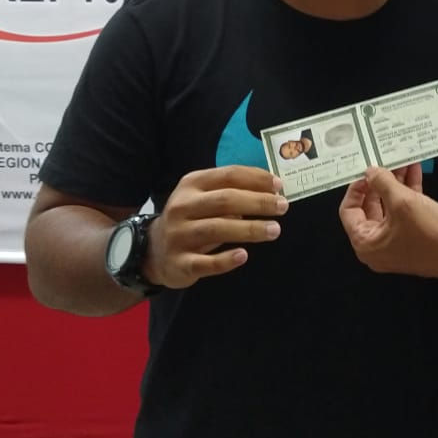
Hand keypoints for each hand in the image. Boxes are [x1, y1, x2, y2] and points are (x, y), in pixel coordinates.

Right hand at [145, 164, 287, 288]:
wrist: (154, 251)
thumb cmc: (191, 219)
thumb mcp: (203, 197)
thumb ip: (231, 191)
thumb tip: (272, 189)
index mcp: (191, 184)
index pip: (227, 175)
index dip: (255, 179)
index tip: (279, 186)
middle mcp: (182, 206)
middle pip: (225, 200)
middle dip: (257, 202)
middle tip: (283, 207)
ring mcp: (178, 235)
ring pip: (217, 228)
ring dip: (249, 229)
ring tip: (274, 230)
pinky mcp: (179, 262)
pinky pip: (204, 262)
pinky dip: (225, 260)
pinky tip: (243, 256)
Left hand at [339, 165, 437, 280]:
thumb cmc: (428, 231)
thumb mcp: (402, 201)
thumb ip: (381, 182)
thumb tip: (370, 171)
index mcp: (366, 243)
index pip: (348, 211)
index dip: (356, 188)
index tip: (366, 171)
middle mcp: (377, 246)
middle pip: (369, 207)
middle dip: (379, 182)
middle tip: (383, 161)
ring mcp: (396, 243)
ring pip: (389, 207)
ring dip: (396, 183)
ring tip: (401, 160)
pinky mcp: (413, 238)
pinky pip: (404, 212)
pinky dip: (408, 192)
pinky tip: (414, 170)